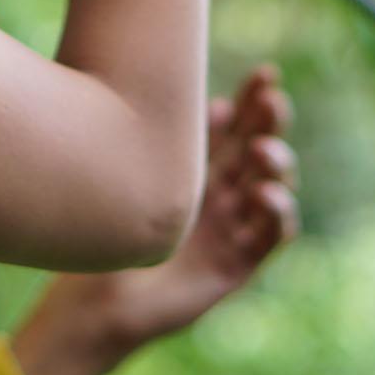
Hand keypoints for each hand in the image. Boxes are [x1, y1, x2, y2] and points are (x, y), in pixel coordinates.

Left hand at [8, 66, 298, 374]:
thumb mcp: (141, 178)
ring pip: (273, 188)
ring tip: (260, 151)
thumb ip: (172, 143)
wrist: (96, 300)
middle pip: (259, 151)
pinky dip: (278, 213)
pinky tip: (267, 195)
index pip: (237, 127)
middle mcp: (221, 197)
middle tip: (271, 103)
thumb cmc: (107, 233)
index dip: (255, 101)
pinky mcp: (237, 264)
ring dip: (275, 165)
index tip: (266, 74)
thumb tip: (219, 105)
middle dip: (270, 124)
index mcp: (198, 170)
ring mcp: (231, 229)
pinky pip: (273, 236)